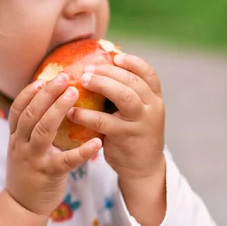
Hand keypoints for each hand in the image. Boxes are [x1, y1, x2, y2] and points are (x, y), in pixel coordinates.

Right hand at [5, 73, 102, 215]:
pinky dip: (82, 151)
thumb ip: (32, 129)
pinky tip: (97, 142)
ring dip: (58, 110)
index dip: (29, 92)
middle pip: (31, 114)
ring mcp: (33, 159)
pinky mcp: (48, 174)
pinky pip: (66, 160)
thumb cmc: (30, 172)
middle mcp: (21, 145)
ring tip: (75, 95)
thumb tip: (51, 104)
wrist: (23, 206)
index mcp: (16, 137)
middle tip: (64, 77)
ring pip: (43, 130)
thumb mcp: (24, 148)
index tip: (43, 78)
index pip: (18, 109)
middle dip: (47, 93)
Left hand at [67, 54, 165, 188]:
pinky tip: (71, 112)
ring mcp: (141, 123)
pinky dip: (86, 115)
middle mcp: (152, 108)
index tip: (115, 56)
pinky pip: (104, 122)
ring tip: (81, 81)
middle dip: (109, 72)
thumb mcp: (138, 113)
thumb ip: (127, 94)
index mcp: (155, 99)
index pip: (149, 74)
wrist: (143, 169)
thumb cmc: (134, 134)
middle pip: (133, 81)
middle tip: (87, 69)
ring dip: (101, 84)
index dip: (133, 62)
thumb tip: (100, 69)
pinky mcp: (126, 137)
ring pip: (124, 96)